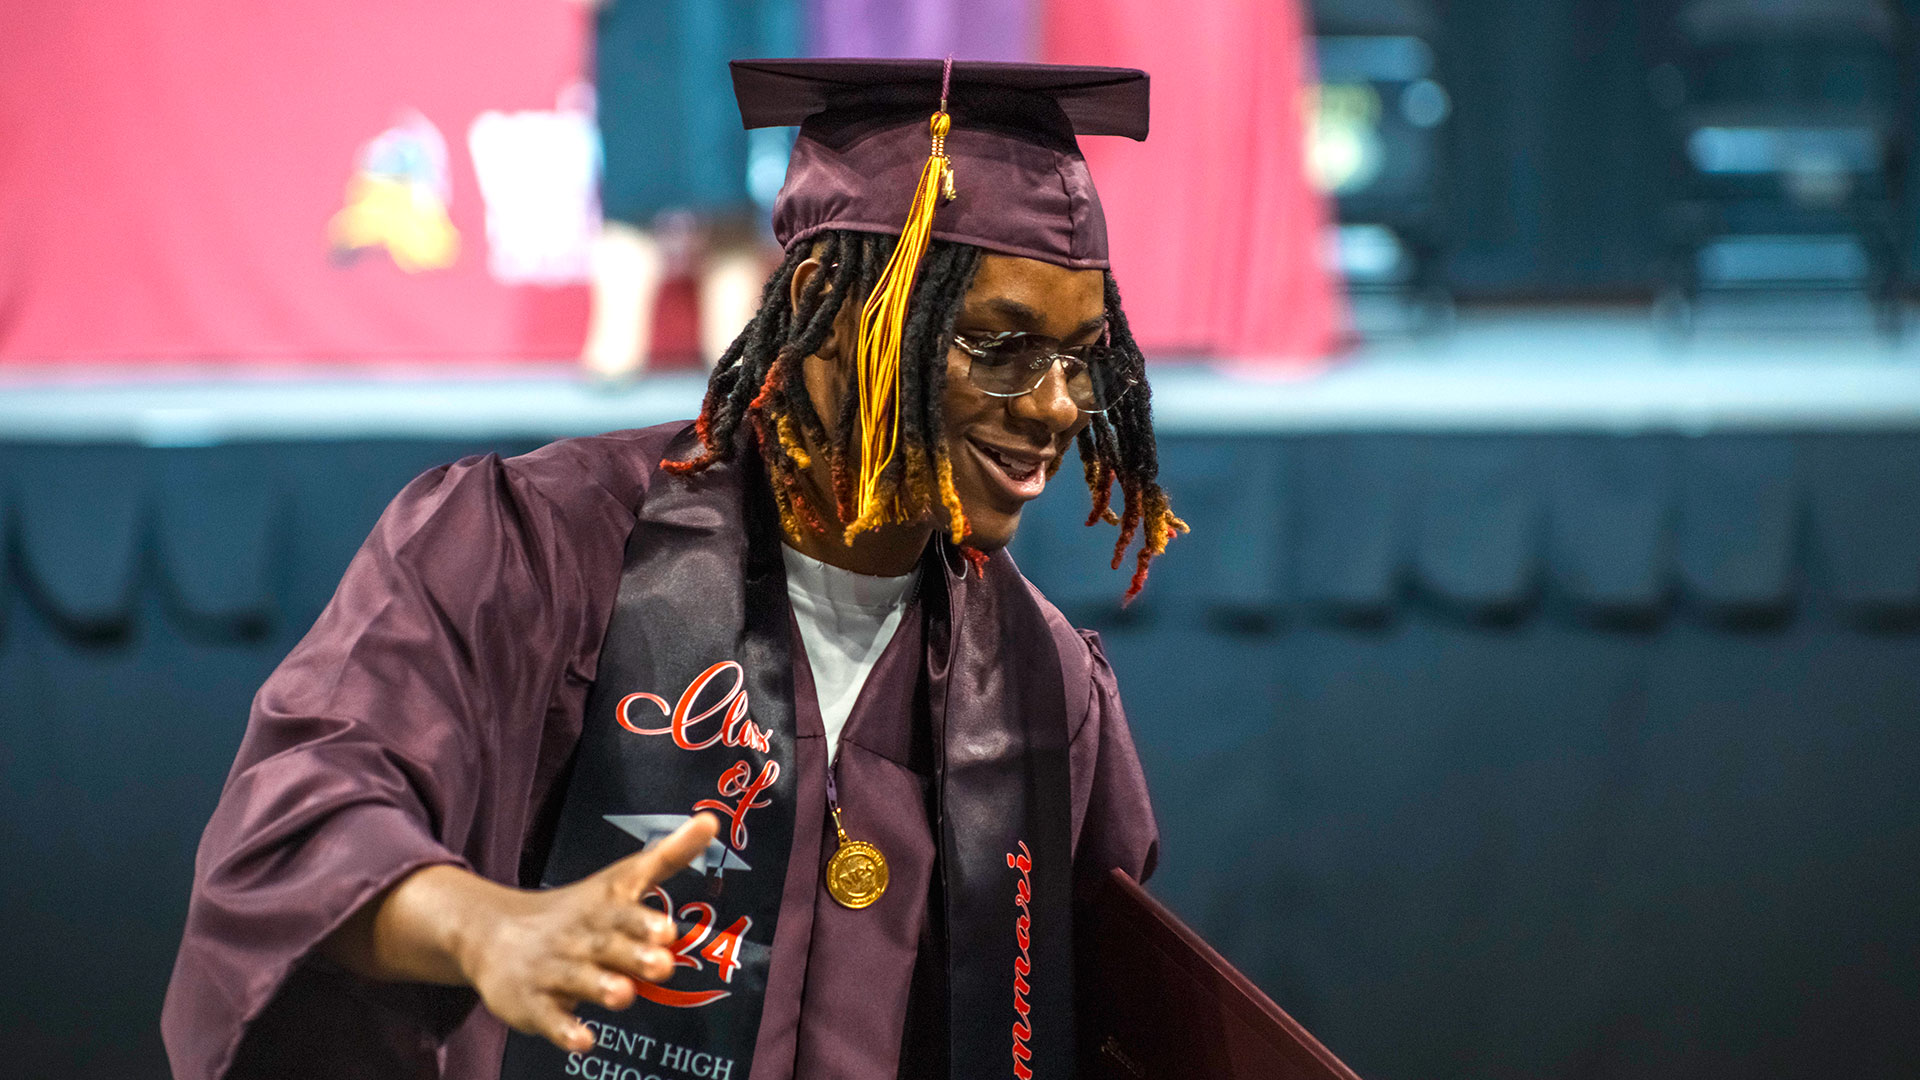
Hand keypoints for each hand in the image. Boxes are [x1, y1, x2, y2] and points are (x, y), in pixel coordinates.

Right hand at [459, 814, 721, 1052]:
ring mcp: (553, 971)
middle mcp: (579, 938)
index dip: (644, 921)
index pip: (624, 912)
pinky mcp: (532, 1004)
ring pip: (578, 980)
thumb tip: (712, 820)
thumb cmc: (576, 911)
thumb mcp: (618, 880)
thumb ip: (668, 856)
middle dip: (634, 954)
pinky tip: (584, 1040)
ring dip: (602, 987)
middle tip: (664, 963)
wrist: (492, 933)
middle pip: (607, 945)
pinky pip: (549, 1018)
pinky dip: (564, 1030)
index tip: (667, 929)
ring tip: (625, 995)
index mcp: (603, 910)